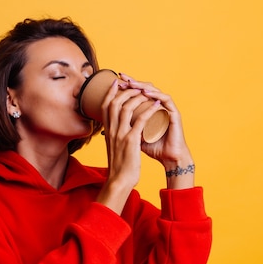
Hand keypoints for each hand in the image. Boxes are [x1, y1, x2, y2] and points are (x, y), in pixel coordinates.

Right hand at [96, 77, 161, 212]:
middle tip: (135, 85)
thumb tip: (115, 130)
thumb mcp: (113, 147)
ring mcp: (121, 135)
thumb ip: (114, 136)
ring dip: (137, 97)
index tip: (116, 83)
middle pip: (114, 103)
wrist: (119, 180)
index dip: (110, 92)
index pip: (105, 106)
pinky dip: (149, 110)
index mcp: (108, 131)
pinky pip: (140, 121)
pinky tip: (157, 105)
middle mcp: (112, 131)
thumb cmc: (119, 166)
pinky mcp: (131, 141)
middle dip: (124, 90)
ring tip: (147, 93)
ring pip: (126, 108)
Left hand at [118, 73, 194, 188]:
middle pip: (145, 88)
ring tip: (131, 83)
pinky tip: (146, 92)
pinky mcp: (174, 114)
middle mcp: (157, 107)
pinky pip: (166, 99)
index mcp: (148, 110)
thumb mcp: (134, 137)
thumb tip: (106, 129)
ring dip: (142, 85)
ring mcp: (166, 109)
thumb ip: (124, 130)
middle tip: (121, 78)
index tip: (114, 83)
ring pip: (154, 91)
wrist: (168, 159)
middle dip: (132, 82)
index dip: (126, 87)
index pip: (136, 94)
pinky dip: (156, 94)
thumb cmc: (153, 148)